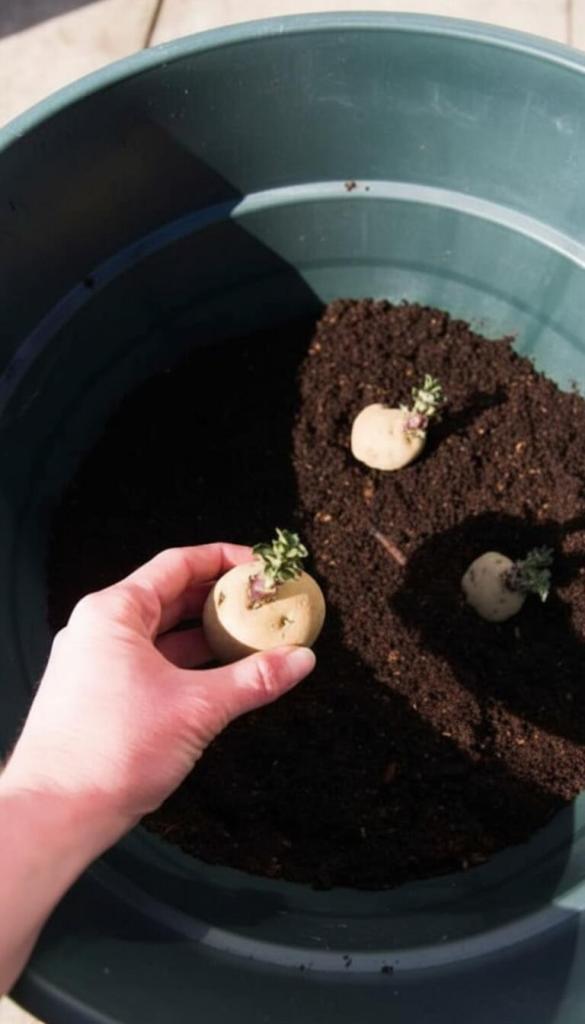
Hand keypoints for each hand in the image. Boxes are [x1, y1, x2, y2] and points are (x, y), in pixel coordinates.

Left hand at [2, 544, 314, 844]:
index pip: (178, 564)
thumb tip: (298, 660)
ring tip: (251, 637)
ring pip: (163, 633)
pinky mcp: (100, 694)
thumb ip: (253, 679)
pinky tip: (221, 675)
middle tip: (262, 603)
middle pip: (171, 596)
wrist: (55, 815)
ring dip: (207, 634)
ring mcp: (97, 662)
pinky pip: (153, 663)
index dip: (225, 560)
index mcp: (113, 614)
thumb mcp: (196, 709)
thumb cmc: (105, 755)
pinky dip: (188, 663)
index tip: (260, 567)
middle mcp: (100, 630)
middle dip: (220, 599)